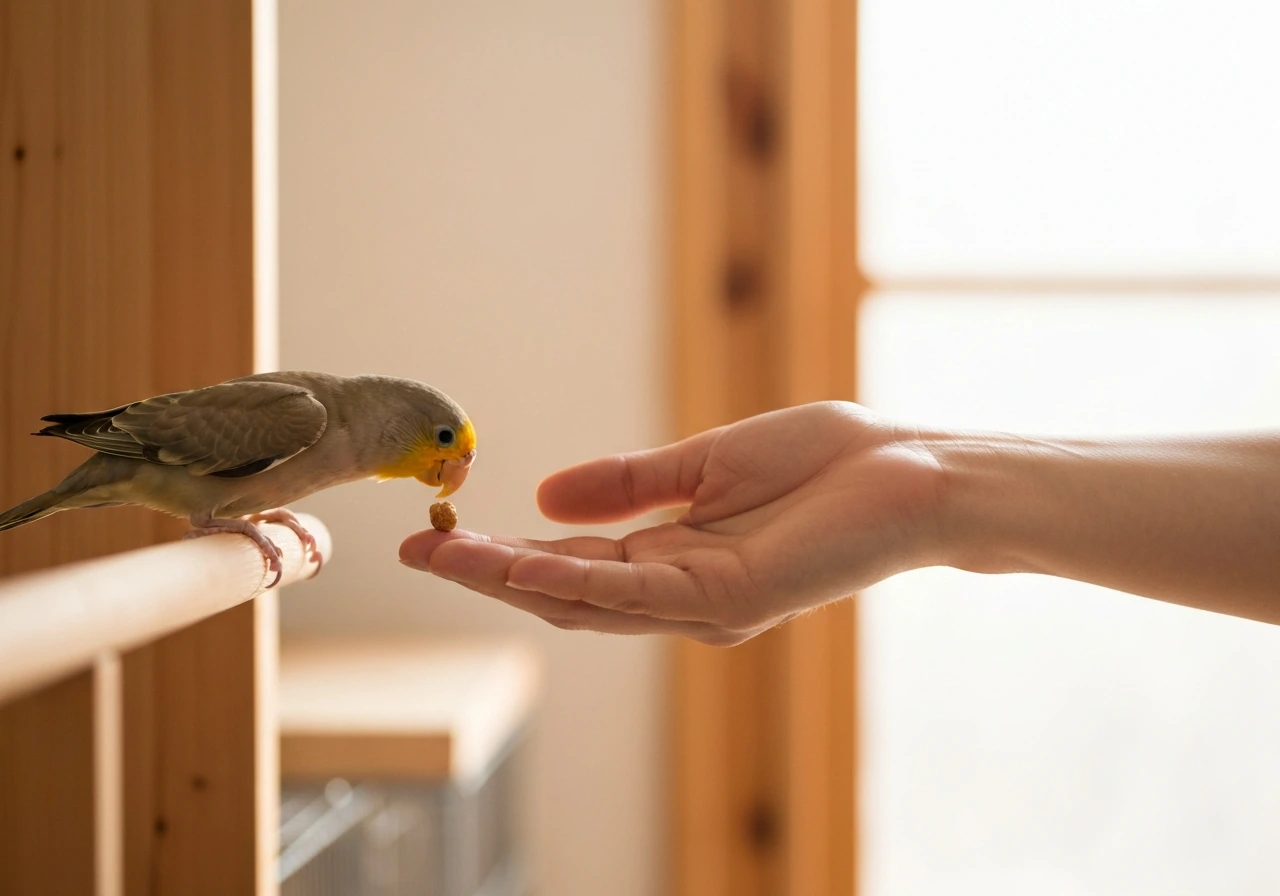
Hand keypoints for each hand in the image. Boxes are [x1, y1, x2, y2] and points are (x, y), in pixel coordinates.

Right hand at [399, 402, 945, 644]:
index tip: (440, 528)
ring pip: (587, 598)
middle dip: (488, 572)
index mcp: (674, 557)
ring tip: (445, 553)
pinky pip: (637, 594)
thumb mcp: (705, 461)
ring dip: (513, 578)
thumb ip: (629, 482)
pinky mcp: (729, 598)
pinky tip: (524, 563)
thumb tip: (544, 496)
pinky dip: (577, 580)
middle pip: (566, 591)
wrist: (909, 472)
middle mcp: (680, 593)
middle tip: (416, 547)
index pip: (572, 564)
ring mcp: (702, 603)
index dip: (503, 551)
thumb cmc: (826, 462)